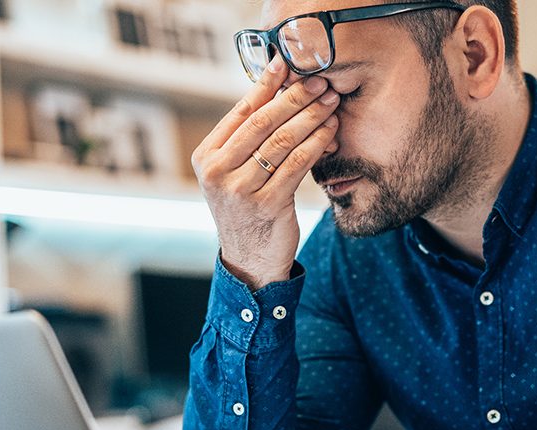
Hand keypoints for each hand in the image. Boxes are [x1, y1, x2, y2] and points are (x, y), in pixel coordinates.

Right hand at [191, 56, 339, 289]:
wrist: (250, 260)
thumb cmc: (248, 209)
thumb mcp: (236, 172)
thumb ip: (248, 139)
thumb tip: (278, 90)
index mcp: (206, 156)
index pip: (240, 111)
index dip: (266, 84)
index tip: (287, 63)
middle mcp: (217, 171)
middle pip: (262, 122)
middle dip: (295, 97)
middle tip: (319, 80)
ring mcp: (240, 189)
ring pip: (282, 141)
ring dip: (311, 117)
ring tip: (330, 101)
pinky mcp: (267, 204)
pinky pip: (297, 164)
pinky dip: (316, 143)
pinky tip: (330, 131)